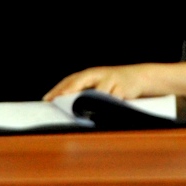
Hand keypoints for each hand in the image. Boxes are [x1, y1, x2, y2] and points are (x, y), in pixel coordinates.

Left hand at [44, 63, 158, 101]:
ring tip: (78, 111)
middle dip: (70, 90)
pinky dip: (105, 106)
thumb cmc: (112, 83)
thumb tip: (61, 104)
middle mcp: (99, 74)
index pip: (70, 80)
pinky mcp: (122, 88)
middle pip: (81, 80)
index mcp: (90, 73)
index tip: (47, 99)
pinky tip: (101, 112)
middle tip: (58, 99)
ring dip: (89, 102)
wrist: (138, 77)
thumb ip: (83, 92)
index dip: (59, 89)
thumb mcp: (97, 83)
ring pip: (97, 92)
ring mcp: (111, 79)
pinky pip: (111, 99)